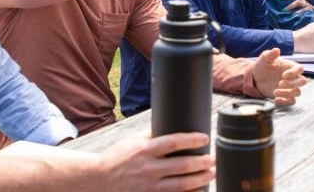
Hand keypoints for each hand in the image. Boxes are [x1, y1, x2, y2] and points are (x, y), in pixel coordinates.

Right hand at [97, 132, 214, 191]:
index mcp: (144, 150)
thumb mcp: (132, 141)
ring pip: (183, 185)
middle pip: (182, 165)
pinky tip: (199, 189)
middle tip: (214, 158)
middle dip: (203, 162)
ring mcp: (149, 186)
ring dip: (201, 179)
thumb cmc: (117, 158)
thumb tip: (173, 127)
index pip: (173, 142)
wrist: (100, 180)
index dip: (192, 140)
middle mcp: (148, 168)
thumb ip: (151, 136)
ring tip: (212, 173)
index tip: (205, 138)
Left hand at [252, 49, 306, 105]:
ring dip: (287, 93)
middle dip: (293, 84)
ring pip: (297, 92)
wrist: (256, 78)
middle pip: (303, 81)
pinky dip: (285, 102)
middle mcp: (293, 77)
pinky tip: (276, 99)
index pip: (300, 69)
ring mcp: (290, 87)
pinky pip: (292, 101)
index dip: (294, 73)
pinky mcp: (286, 96)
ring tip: (275, 92)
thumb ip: (270, 54)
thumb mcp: (264, 59)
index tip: (284, 75)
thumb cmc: (263, 66)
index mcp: (290, 67)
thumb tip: (276, 50)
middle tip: (280, 84)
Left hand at [280, 0, 313, 12]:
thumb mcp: (298, 8)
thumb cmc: (303, 13)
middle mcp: (303, 0)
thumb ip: (292, 5)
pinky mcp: (309, 11)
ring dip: (290, 6)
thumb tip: (281, 4)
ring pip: (298, 2)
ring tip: (284, 10)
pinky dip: (298, 12)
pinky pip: (303, 10)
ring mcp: (306, 5)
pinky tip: (293, 15)